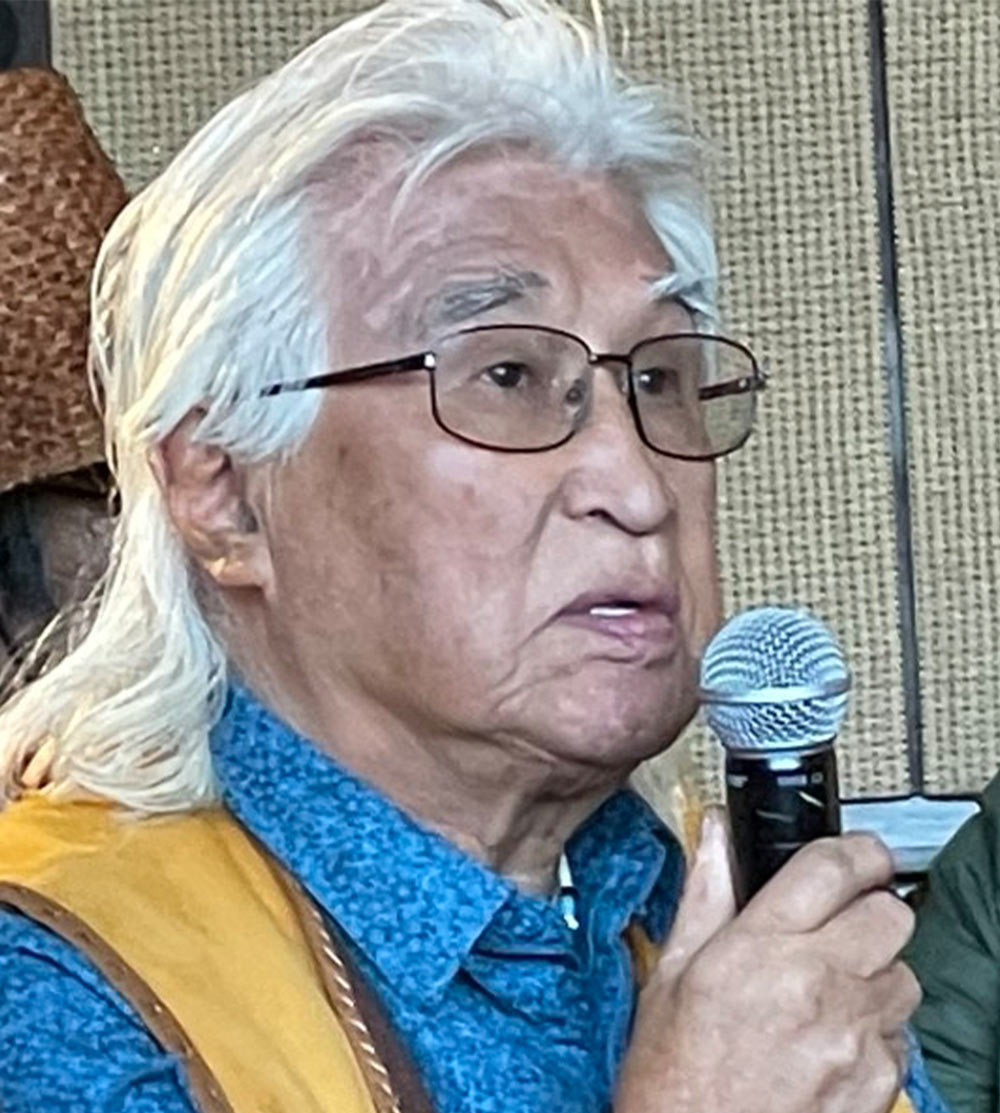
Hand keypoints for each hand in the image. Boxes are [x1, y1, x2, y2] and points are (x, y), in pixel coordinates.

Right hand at [616, 811, 918, 1112]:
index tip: (858, 853)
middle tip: (838, 922)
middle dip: (869, 909)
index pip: (834, 867)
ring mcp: (855, 1038)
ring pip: (903, 974)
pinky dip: (874, 1029)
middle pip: (890, 915)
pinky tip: (829, 1039)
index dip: (856, 849)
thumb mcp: (670, 974)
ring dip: (874, 971)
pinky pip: (899, 1033)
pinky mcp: (881, 1083)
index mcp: (760, 949)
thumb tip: (717, 835)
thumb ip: (705, 895)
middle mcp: (818, 986)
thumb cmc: (673, 1078)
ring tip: (828, 990)